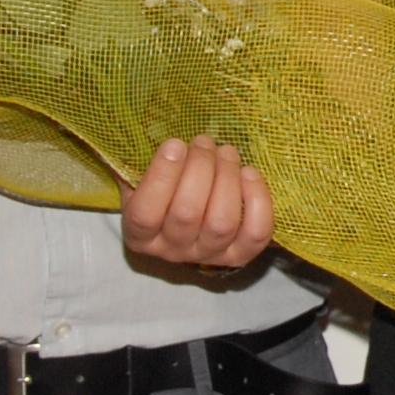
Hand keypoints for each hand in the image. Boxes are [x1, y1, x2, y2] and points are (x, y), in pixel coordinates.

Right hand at [120, 137, 277, 268]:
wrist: (188, 214)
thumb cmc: (163, 188)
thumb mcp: (142, 177)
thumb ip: (144, 163)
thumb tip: (164, 139)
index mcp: (138, 234)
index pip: (145, 214)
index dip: (162, 176)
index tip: (174, 144)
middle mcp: (172, 250)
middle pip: (187, 214)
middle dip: (200, 168)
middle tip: (203, 141)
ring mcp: (207, 255)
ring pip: (222, 223)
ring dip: (227, 178)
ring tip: (227, 152)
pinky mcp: (240, 254)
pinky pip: (255, 233)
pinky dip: (256, 200)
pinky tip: (249, 173)